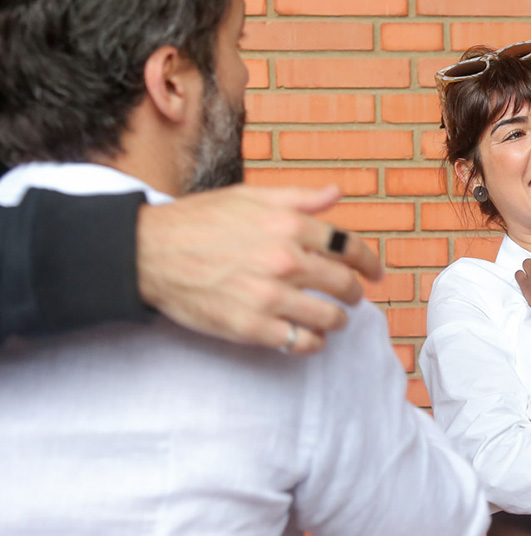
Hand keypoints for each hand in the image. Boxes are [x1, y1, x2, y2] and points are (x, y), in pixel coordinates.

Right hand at [136, 184, 382, 353]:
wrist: (150, 252)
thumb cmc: (200, 221)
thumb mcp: (251, 197)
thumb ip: (299, 198)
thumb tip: (336, 193)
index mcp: (290, 225)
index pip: (349, 247)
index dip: (369, 262)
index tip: (375, 272)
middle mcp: (285, 260)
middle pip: (344, 285)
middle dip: (355, 294)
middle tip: (354, 298)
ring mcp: (269, 297)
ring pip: (328, 318)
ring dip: (337, 321)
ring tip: (333, 320)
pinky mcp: (251, 327)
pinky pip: (300, 342)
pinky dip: (311, 343)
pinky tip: (309, 338)